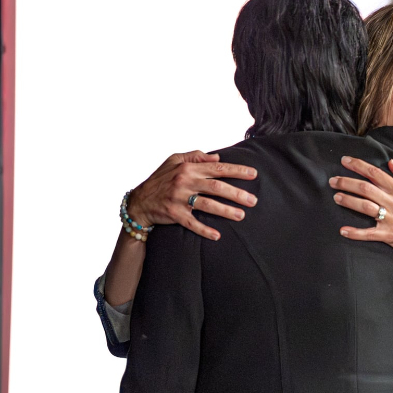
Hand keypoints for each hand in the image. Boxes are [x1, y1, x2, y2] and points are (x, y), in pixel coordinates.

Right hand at [127, 151, 256, 240]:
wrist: (139, 201)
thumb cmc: (160, 179)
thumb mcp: (174, 160)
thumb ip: (195, 156)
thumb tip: (217, 157)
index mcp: (188, 168)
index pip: (217, 168)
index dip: (237, 171)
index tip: (253, 174)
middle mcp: (185, 182)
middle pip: (216, 187)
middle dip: (237, 193)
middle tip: (253, 200)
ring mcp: (179, 199)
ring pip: (207, 205)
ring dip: (225, 211)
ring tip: (241, 216)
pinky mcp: (174, 214)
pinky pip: (192, 223)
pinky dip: (204, 230)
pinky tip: (217, 235)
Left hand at [329, 156, 392, 266]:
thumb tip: (391, 162)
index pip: (375, 173)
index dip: (358, 166)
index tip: (345, 161)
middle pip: (365, 188)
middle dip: (347, 182)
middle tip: (333, 180)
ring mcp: (390, 219)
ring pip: (364, 207)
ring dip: (348, 201)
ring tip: (336, 197)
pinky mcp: (388, 235)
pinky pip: (368, 234)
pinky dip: (355, 233)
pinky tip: (343, 230)